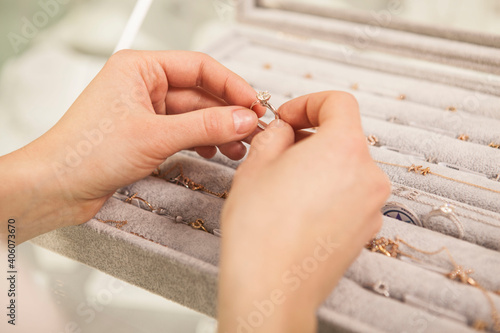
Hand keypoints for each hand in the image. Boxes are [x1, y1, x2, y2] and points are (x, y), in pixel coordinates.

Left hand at [0, 50, 263, 242]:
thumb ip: (205, 126)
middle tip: (252, 129)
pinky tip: (215, 152)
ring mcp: (145, 111)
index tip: (254, 105)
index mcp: (140, 69)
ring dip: (218, 129)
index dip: (231, 85)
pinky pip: (183, 132)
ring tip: (238, 147)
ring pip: (193, 115)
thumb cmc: (85, 152)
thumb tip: (243, 119)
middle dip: (227, 112)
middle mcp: (143, 86)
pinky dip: (201, 141)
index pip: (199, 67)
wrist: (55, 187)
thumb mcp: (155, 136)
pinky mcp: (145, 134)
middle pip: (199, 92)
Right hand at [218, 92, 390, 332]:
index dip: (308, 104)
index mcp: (344, 148)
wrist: (271, 287)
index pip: (339, 103)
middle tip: (278, 151)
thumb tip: (286, 130)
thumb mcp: (257, 164)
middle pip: (344, 136)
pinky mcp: (366, 230)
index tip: (288, 119)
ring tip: (284, 184)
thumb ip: (276, 135)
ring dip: (319, 165)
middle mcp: (368, 175)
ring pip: (346, 167)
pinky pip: (349, 194)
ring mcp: (371, 206)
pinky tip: (298, 208)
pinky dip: (328, 190)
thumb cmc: (260, 230)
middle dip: (310, 137)